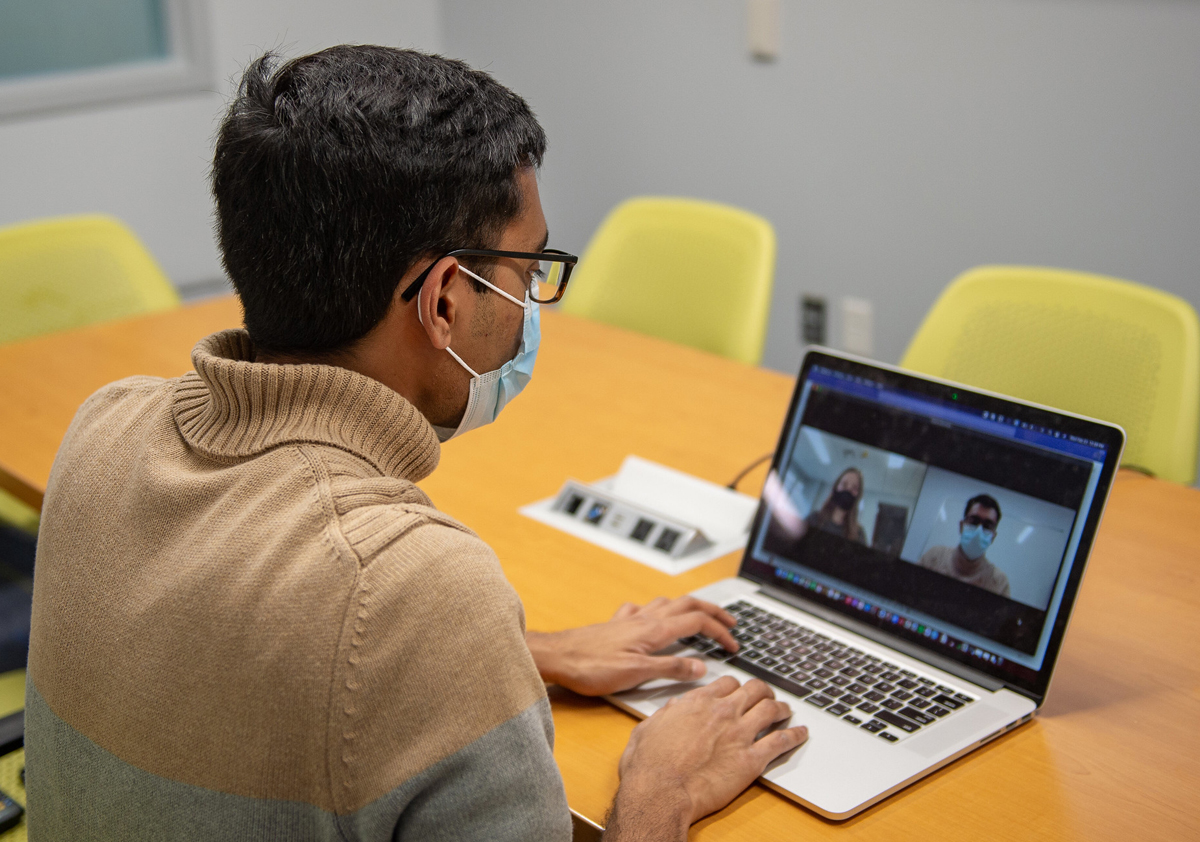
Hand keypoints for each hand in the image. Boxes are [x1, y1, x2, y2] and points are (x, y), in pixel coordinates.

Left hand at [526, 596, 738, 695]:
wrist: (557, 657)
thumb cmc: (591, 667)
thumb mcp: (637, 674)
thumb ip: (671, 668)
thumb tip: (701, 667)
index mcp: (655, 630)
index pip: (697, 623)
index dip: (720, 632)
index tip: (734, 645)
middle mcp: (645, 619)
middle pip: (688, 605)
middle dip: (713, 612)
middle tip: (731, 622)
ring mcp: (630, 619)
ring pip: (667, 603)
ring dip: (689, 607)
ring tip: (700, 616)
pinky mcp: (615, 624)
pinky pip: (642, 609)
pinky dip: (656, 610)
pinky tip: (652, 616)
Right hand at [602, 676, 808, 840]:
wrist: (660, 791)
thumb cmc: (648, 765)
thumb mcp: (647, 729)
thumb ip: (665, 714)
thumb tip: (674, 707)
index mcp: (698, 703)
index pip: (728, 684)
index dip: (737, 687)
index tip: (739, 692)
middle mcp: (723, 713)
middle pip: (754, 690)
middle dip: (763, 690)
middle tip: (767, 696)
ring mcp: (740, 734)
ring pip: (771, 709)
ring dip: (782, 707)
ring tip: (786, 710)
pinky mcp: (751, 759)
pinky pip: (781, 741)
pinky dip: (795, 735)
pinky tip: (801, 733)